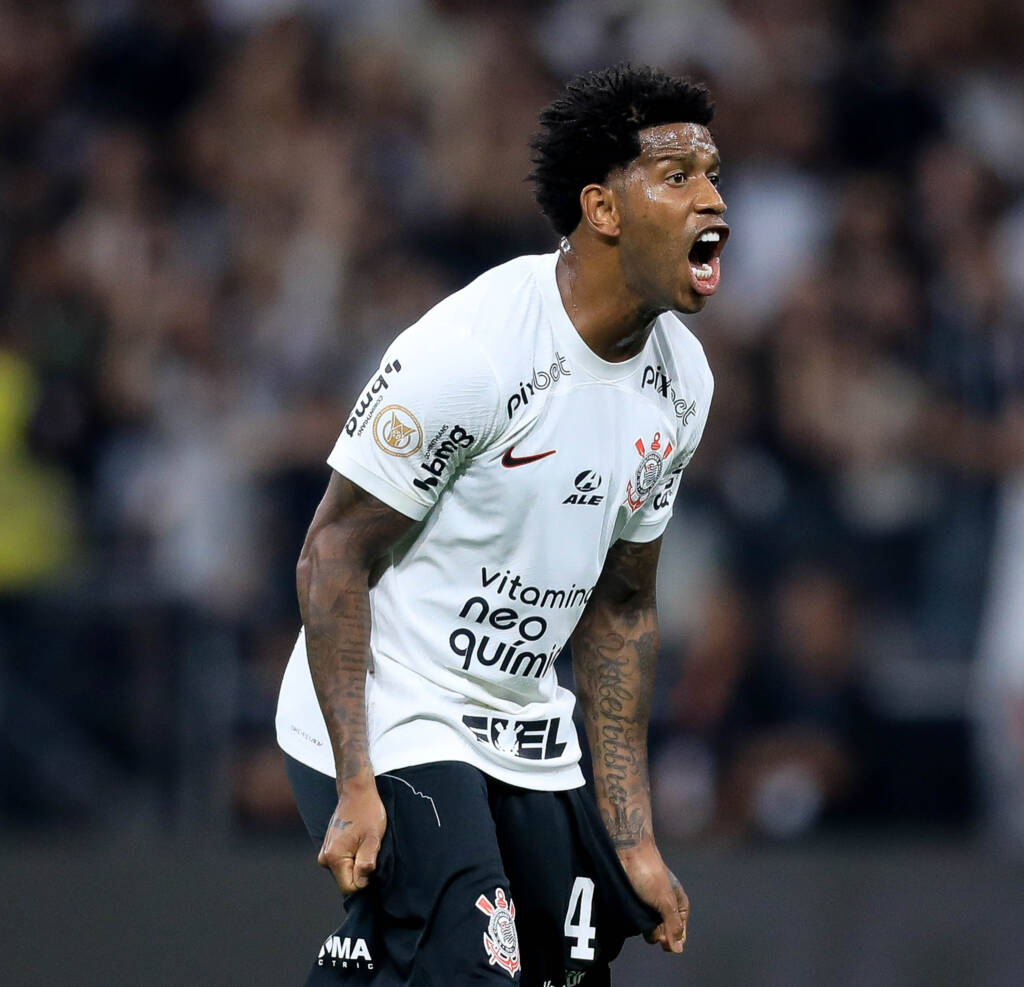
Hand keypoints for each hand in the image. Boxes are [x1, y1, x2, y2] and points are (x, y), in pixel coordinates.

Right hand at [317, 778, 386, 894]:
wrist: (356, 792)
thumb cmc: (368, 813)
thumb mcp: (373, 838)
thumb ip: (367, 862)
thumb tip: (362, 882)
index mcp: (334, 857)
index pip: (350, 887)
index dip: (365, 880)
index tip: (372, 861)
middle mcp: (325, 858)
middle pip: (346, 881)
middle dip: (361, 871)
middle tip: (369, 849)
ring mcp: (325, 853)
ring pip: (345, 872)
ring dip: (357, 863)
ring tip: (364, 843)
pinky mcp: (329, 848)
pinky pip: (343, 863)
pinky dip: (353, 857)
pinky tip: (358, 842)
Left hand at [617, 843, 688, 953]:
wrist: (628, 852)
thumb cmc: (650, 874)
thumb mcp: (665, 902)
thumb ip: (673, 926)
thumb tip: (678, 950)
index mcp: (679, 905)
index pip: (680, 934)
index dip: (671, 939)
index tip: (662, 939)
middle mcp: (666, 906)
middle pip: (664, 933)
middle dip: (657, 933)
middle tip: (651, 925)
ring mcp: (650, 904)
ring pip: (649, 928)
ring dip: (644, 927)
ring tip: (639, 914)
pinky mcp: (636, 902)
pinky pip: (637, 920)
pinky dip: (634, 921)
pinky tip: (630, 915)